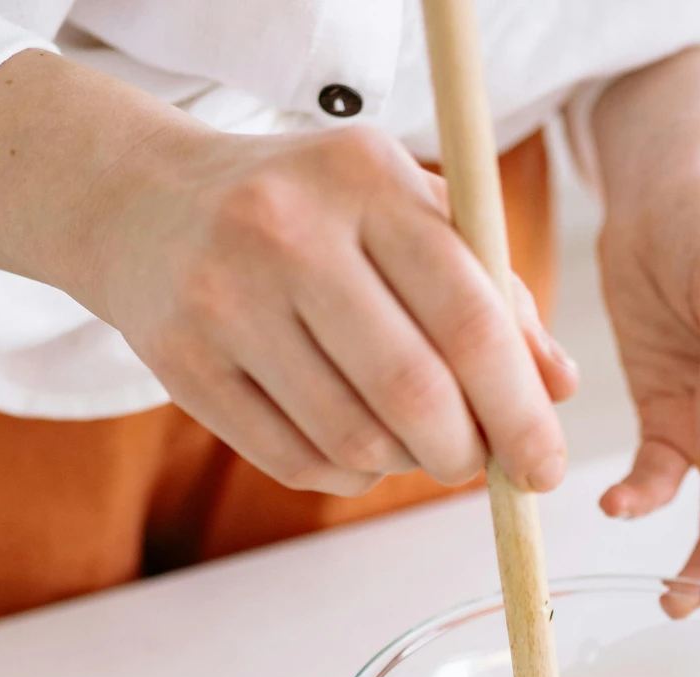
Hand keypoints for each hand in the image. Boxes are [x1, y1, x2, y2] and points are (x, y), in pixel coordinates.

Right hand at [0, 51, 574, 496]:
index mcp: (364, 180)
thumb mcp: (400, 210)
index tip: (548, 465)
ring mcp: (225, 300)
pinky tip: (357, 446)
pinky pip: (295, 462)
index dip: (520, 406)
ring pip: (355, 438)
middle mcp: (289, 233)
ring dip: (407, 464)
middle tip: (482, 466)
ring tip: (416, 443)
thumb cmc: (306, 210)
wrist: (141, 201)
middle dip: (467, 453)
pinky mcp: (182, 364)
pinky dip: (348, 473)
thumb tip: (559, 386)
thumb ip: (490, 287)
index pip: (466, 312)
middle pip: (412, 391)